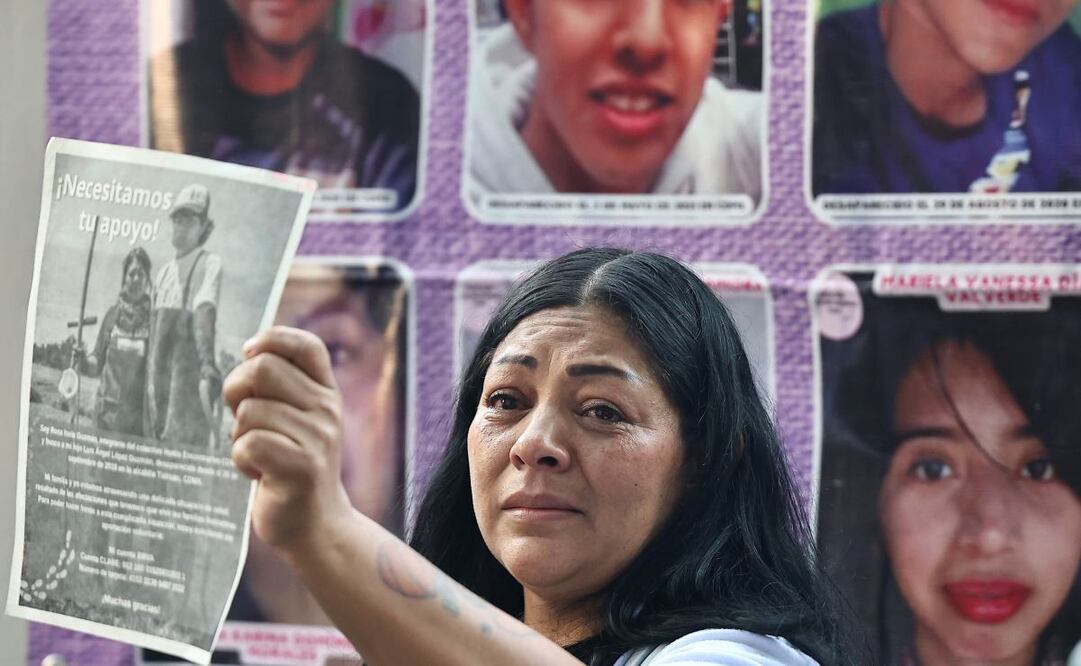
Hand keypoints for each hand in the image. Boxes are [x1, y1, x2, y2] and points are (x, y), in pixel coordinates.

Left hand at [224, 326, 352, 555]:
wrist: (316, 524)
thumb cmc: (292, 465)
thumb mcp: (298, 419)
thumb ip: (281, 386)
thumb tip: (249, 352)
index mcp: (326, 392)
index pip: (306, 345)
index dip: (272, 339)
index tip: (249, 354)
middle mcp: (327, 409)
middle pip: (262, 369)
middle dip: (237, 390)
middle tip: (245, 418)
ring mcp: (317, 438)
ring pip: (250, 411)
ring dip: (241, 435)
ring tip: (261, 455)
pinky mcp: (300, 467)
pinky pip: (247, 444)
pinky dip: (241, 460)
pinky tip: (258, 472)